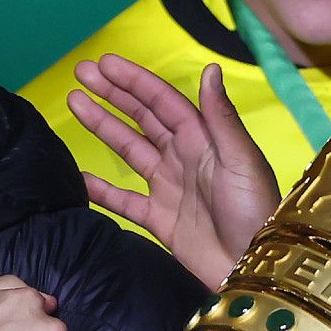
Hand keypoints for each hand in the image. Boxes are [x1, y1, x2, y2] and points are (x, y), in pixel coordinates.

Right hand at [68, 56, 278, 289]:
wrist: (251, 266)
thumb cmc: (255, 211)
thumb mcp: (243, 160)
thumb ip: (221, 118)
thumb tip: (209, 69)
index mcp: (204, 139)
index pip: (162, 102)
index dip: (134, 82)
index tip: (105, 64)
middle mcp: (183, 157)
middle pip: (142, 118)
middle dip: (113, 94)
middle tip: (81, 73)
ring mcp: (168, 188)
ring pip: (128, 149)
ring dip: (102, 126)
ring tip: (75, 103)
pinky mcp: (159, 219)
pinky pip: (123, 200)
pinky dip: (101, 189)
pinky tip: (79, 175)